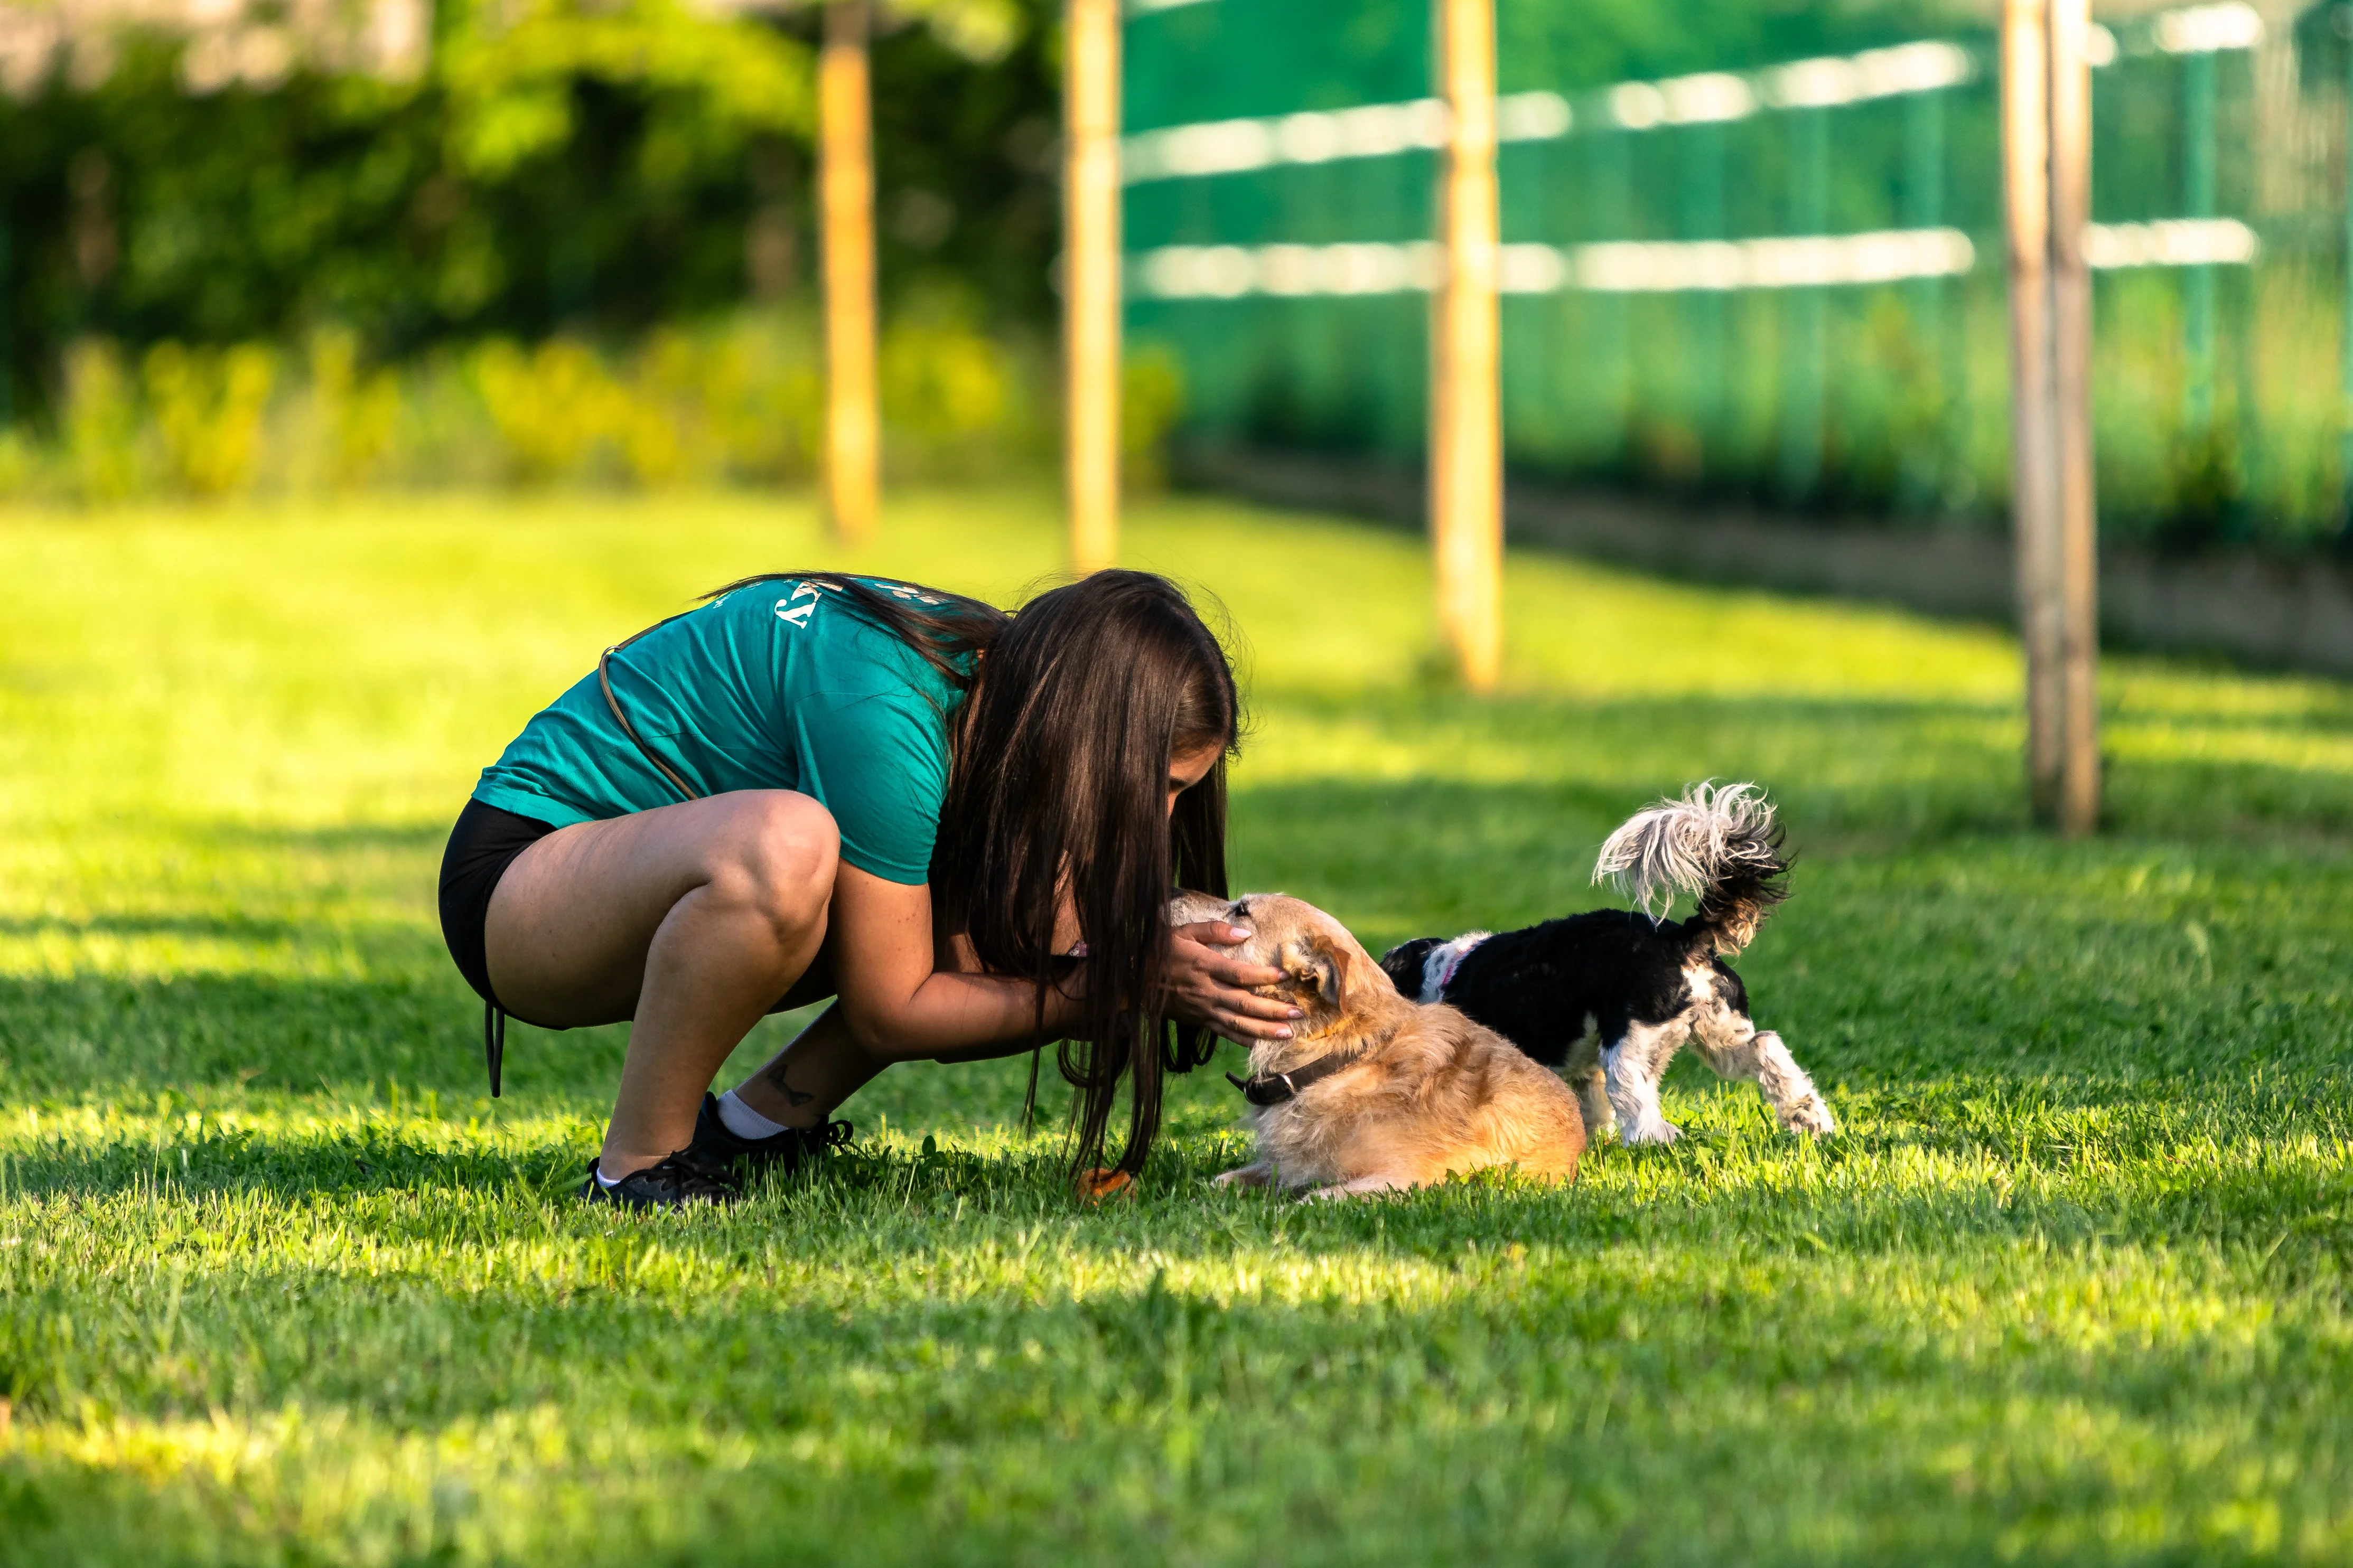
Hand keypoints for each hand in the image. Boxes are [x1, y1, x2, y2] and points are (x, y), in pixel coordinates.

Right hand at [1163, 921, 1297, 1042]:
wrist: (1133, 979)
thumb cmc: (1161, 950)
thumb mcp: (1184, 931)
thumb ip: (1214, 930)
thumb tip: (1244, 933)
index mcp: (1203, 966)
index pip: (1239, 975)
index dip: (1263, 977)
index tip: (1285, 976)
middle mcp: (1205, 991)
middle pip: (1244, 1005)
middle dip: (1273, 1011)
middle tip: (1298, 1013)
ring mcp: (1203, 1009)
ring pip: (1238, 1024)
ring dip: (1264, 1031)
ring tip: (1289, 1034)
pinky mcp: (1199, 1020)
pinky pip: (1224, 1033)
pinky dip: (1243, 1040)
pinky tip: (1261, 1044)